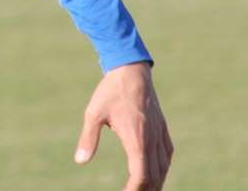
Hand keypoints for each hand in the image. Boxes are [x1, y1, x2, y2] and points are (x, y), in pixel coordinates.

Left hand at [75, 62, 172, 189]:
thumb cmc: (110, 91)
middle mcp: (152, 139)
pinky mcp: (162, 126)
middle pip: (155, 176)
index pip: (141, 176)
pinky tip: (157, 171)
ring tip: (144, 189)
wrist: (131, 70)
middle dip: (145, 190)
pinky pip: (167, 153)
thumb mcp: (94, 113)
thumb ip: (88, 138)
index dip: (134, 190)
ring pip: (164, 167)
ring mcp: (159, 133)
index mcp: (137, 139)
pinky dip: (163, 167)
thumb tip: (79, 161)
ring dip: (156, 181)